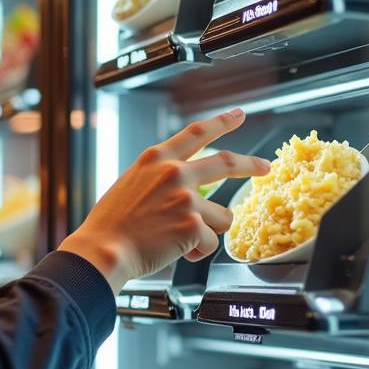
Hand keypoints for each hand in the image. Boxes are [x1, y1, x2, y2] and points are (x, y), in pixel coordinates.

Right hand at [59, 108, 269, 293]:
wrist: (103, 251)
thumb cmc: (110, 227)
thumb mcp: (129, 186)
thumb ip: (157, 181)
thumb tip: (180, 191)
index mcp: (155, 160)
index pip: (196, 133)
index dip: (221, 122)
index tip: (238, 115)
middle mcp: (174, 172)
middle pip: (226, 162)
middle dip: (250, 165)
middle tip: (264, 166)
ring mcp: (186, 197)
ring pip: (222, 216)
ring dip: (208, 232)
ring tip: (182, 240)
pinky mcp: (193, 224)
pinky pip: (210, 244)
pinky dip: (196, 253)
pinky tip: (176, 252)